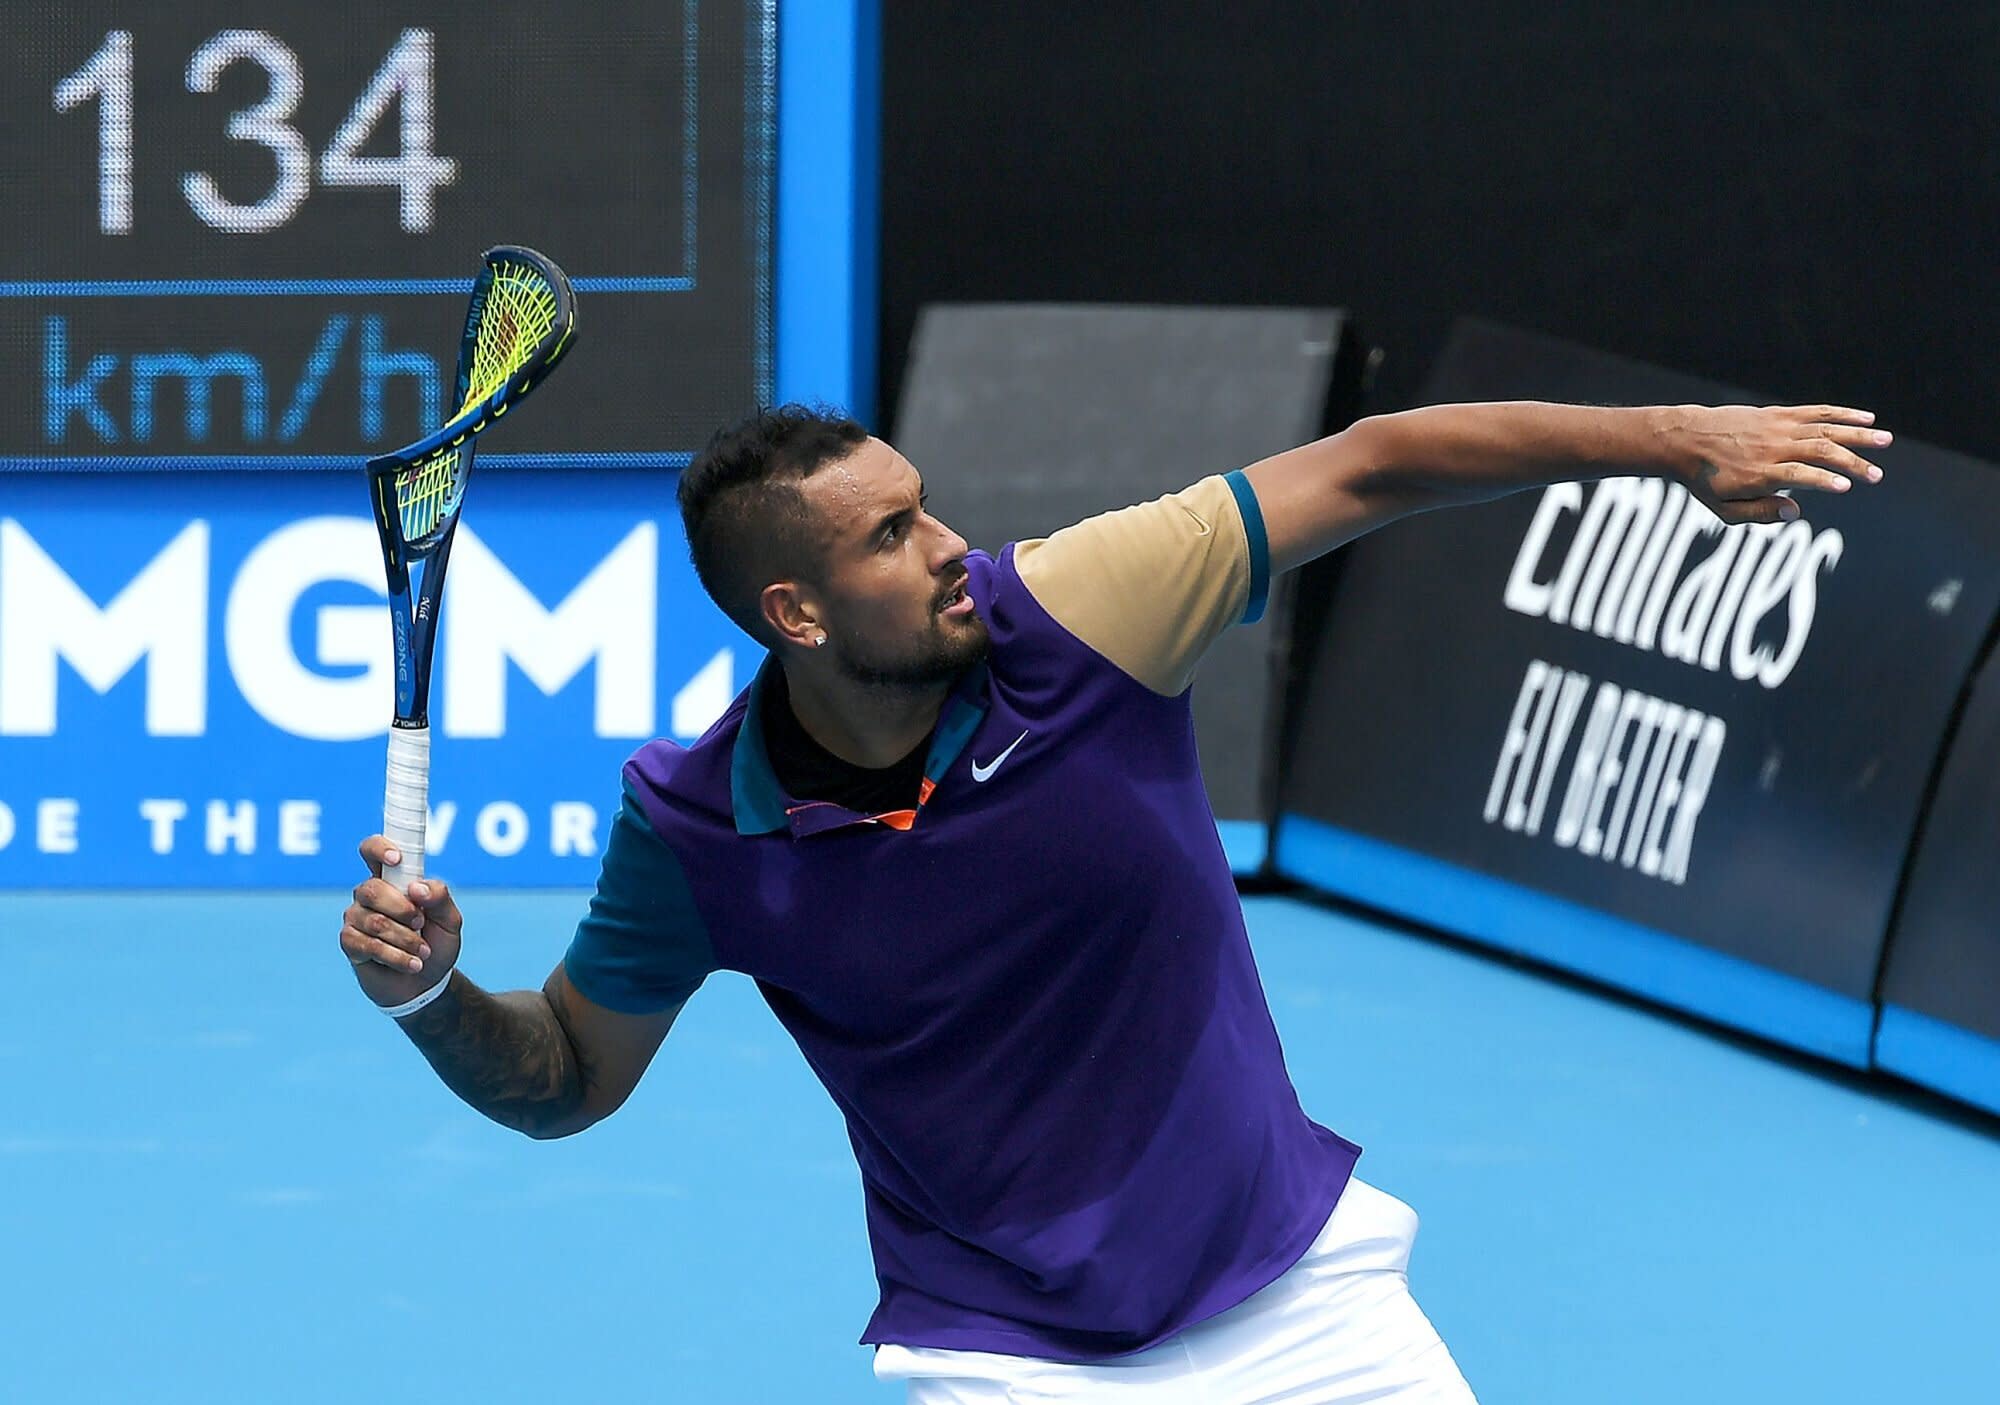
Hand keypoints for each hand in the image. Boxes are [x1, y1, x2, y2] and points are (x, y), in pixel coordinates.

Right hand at [341, 835, 465, 1008]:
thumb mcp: (450, 920)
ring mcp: (356, 917)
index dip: (379, 848)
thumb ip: (440, 897)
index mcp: (393, 879)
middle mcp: (369, 894)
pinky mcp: (350, 942)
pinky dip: (395, 956)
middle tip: (421, 923)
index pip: (372, 850)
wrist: (427, 982)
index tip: (396, 859)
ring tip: (423, 952)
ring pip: (373, 921)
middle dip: (402, 909)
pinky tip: (412, 964)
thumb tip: (416, 888)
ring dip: (405, 939)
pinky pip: (366, 945)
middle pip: (372, 889)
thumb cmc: (436, 943)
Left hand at [1671, 404, 1888, 524]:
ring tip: (1885, 441)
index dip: (1821, 480)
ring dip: (1857, 435)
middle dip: (1850, 463)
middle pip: (1818, 451)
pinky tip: (1867, 418)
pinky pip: (1816, 412)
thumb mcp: (1722, 508)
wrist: (1685, 438)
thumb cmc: (1704, 480)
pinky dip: (1842, 414)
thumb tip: (1794, 512)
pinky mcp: (1778, 414)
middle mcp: (1772, 447)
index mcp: (1759, 473)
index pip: (1797, 475)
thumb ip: (1758, 512)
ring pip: (1824, 429)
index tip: (1844, 487)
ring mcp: (1777, 427)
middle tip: (1877, 476)